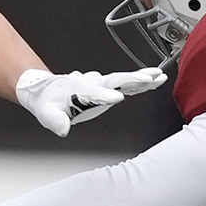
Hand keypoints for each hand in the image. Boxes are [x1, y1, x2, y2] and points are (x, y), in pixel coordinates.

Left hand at [15, 66, 167, 135]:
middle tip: (146, 79)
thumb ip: (56, 121)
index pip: (93, 92)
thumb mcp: (47, 114)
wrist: (50, 92)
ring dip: (141, 78)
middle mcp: (93, 84)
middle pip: (113, 80)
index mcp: (79, 90)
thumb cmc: (50, 103)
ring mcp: (102, 84)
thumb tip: (63, 129)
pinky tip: (157, 79)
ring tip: (158, 76)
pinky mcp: (109, 88)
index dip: (104, 95)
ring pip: (123, 79)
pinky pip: (128, 83)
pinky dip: (142, 81)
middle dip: (129, 80)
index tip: (116, 97)